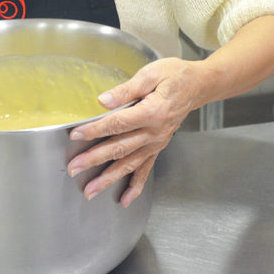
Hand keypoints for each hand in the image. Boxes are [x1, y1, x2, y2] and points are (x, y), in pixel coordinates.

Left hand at [67, 58, 204, 206]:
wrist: (199, 86)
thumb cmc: (175, 76)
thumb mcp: (151, 74)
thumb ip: (126, 90)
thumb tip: (103, 101)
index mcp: (152, 112)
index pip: (117, 123)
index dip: (95, 130)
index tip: (76, 135)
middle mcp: (154, 132)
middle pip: (119, 148)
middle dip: (94, 160)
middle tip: (74, 169)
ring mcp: (156, 142)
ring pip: (129, 164)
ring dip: (109, 178)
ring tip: (91, 191)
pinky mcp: (158, 147)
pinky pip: (146, 170)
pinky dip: (135, 186)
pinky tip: (124, 199)